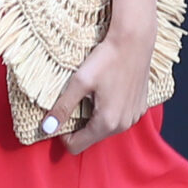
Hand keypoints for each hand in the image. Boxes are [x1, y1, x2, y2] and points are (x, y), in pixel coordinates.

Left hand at [47, 22, 153, 157]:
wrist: (134, 40)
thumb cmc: (107, 59)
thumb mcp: (80, 82)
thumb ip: (63, 107)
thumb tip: (47, 128)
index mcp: (107, 122)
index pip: (77, 146)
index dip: (63, 134)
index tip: (60, 115)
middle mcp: (123, 125)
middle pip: (92, 138)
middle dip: (79, 125)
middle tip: (75, 101)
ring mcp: (134, 117)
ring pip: (106, 129)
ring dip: (95, 118)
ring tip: (92, 94)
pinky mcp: (140, 108)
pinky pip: (120, 118)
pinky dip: (109, 111)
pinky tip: (107, 91)